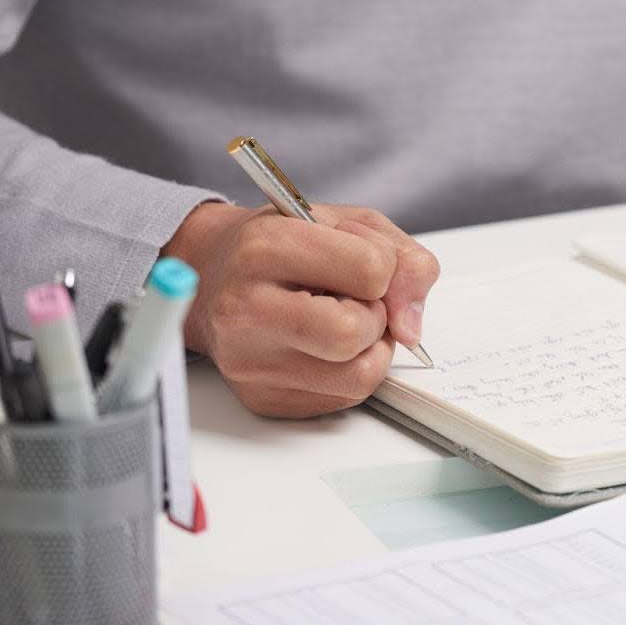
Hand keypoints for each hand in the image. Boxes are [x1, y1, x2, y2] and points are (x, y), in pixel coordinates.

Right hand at [162, 201, 440, 417]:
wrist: (214, 274)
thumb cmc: (286, 245)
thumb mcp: (350, 224)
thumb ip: (403, 260)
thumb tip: (411, 326)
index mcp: (265, 248)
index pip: (370, 270)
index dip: (383, 269)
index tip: (361, 266)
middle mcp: (246, 308)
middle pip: (353, 334)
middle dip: (376, 318)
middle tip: (355, 302)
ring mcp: (249, 361)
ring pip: (358, 378)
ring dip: (371, 351)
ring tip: (345, 324)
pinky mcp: (261, 398)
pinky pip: (342, 400)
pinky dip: (351, 373)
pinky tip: (326, 347)